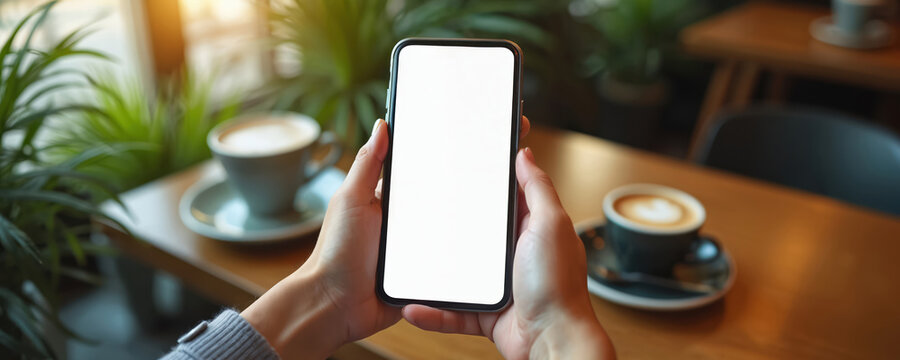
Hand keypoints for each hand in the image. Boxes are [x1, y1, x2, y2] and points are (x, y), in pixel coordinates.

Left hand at [242, 116, 530, 358]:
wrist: (335, 305)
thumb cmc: (336, 252)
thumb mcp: (351, 200)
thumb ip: (367, 164)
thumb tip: (382, 124)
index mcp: (389, 201)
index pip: (422, 173)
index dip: (444, 159)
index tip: (471, 141)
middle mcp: (406, 224)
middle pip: (444, 201)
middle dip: (467, 191)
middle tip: (500, 173)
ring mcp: (418, 250)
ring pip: (454, 232)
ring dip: (470, 226)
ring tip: (502, 208)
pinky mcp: (427, 277)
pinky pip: (453, 264)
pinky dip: (466, 258)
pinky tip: (487, 247)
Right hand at [402, 148, 614, 358]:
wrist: (552, 341)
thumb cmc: (558, 285)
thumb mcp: (550, 224)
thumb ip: (537, 188)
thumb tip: (526, 155)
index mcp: (530, 228)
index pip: (504, 198)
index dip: (484, 182)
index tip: (457, 168)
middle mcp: (514, 255)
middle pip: (474, 235)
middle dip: (448, 227)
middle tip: (420, 212)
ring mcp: (498, 285)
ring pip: (457, 274)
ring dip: (433, 273)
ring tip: (406, 262)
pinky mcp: (486, 313)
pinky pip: (453, 311)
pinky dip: (433, 312)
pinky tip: (413, 306)